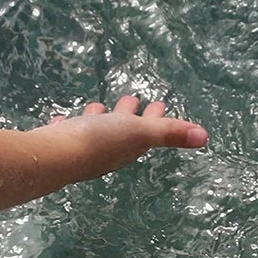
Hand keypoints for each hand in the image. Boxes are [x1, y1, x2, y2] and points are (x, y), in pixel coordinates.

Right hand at [31, 94, 207, 183]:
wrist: (51, 158)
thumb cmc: (97, 141)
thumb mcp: (138, 131)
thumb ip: (169, 133)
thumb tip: (206, 137)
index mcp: (126, 146)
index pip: (146, 130)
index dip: (154, 117)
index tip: (159, 104)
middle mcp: (106, 150)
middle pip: (121, 129)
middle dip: (128, 115)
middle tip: (132, 99)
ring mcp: (81, 149)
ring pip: (94, 130)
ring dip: (100, 119)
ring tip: (97, 107)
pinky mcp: (59, 146)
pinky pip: (68, 133)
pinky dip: (70, 125)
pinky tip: (63, 120)